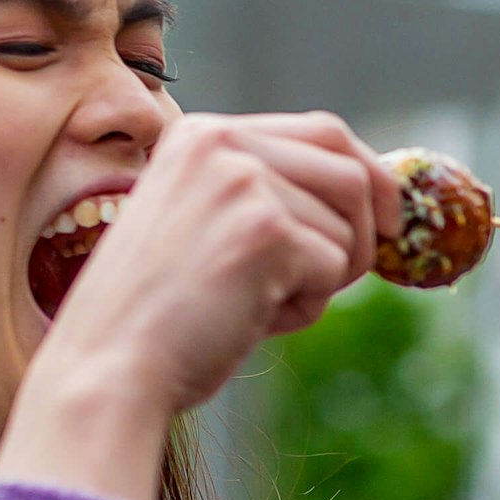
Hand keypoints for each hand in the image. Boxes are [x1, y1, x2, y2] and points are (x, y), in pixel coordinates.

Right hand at [0, 112, 399, 499]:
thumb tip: (372, 200)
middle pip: (351, 172)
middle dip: (365, 231)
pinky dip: (306, 308)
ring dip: (324, 278)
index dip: (371, 176)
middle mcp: (222, 142)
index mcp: (201, 134)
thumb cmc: (156, 316)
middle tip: (338, 277)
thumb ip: (266, 198)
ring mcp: (243, 181)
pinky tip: (252, 320)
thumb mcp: (204, 227)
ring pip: (349, 226)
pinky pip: (331, 268)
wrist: (108, 367)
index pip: (324, 132)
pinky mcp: (264, 229)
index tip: (391, 219)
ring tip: (261, 305)